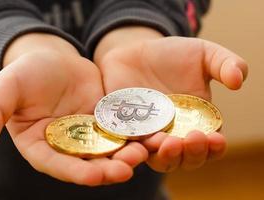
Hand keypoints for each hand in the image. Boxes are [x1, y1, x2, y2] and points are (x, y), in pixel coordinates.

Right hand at [0, 33, 146, 185]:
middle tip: (128, 169)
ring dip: (126, 154)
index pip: (56, 165)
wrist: (53, 60)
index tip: (94, 177)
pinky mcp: (105, 122)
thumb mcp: (8, 87)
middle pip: (87, 163)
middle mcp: (66, 146)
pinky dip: (134, 135)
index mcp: (40, 145)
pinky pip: (121, 131)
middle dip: (108, 169)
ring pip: (108, 150)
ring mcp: (88, 135)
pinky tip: (150, 134)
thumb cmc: (26, 73)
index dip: (74, 173)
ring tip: (143, 152)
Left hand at [94, 26, 247, 171]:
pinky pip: (128, 147)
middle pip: (185, 158)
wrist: (137, 52)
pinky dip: (132, 150)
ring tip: (165, 143)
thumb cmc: (173, 55)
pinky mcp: (126, 132)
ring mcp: (149, 136)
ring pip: (157, 159)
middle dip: (190, 154)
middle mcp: (174, 135)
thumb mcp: (204, 55)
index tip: (216, 138)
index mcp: (197, 123)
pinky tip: (136, 144)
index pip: (210, 146)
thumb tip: (239, 81)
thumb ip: (225, 64)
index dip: (214, 147)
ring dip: (164, 157)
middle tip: (190, 140)